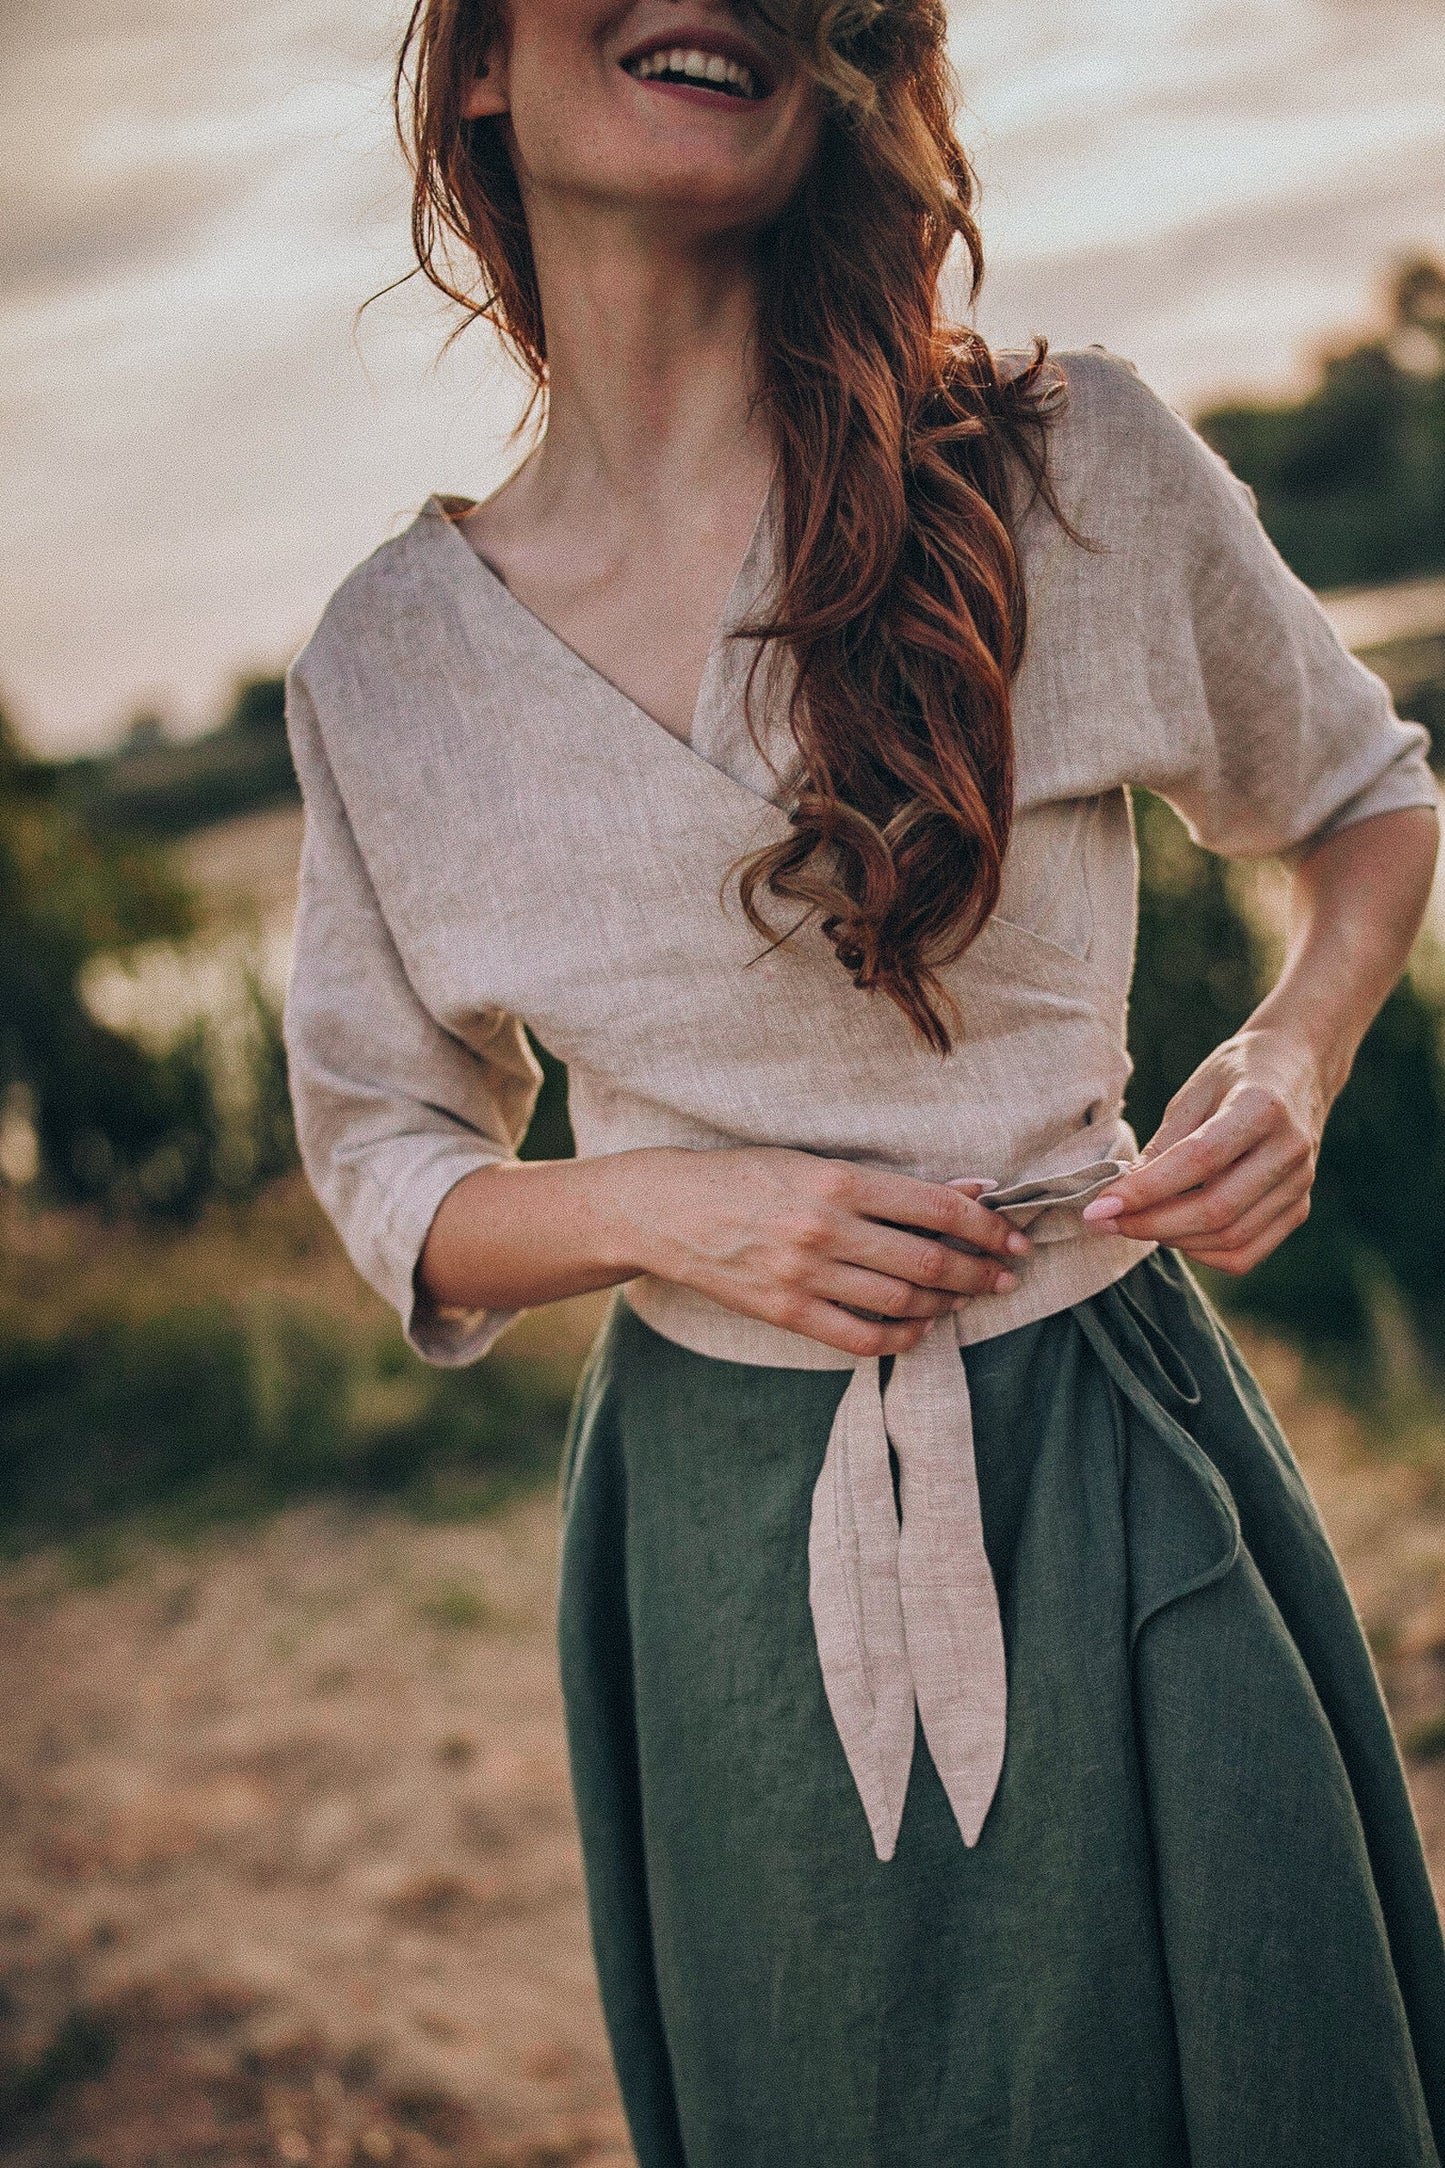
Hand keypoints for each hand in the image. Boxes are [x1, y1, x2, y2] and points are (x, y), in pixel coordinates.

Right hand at [621, 1147, 1031, 1358]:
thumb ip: (890, 1185)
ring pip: (901, 1304)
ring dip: (945, 1306)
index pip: (936, 1207)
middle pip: (928, 1262)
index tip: (1012, 1238)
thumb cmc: (746, 1175)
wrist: (667, 1209)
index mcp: (837, 1180)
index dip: (987, 1226)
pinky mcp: (786, 1312)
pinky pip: (860, 1339)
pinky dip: (900, 1339)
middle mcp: (825, 1228)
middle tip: (1005, 1276)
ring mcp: (804, 1275)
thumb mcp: (815, 1160)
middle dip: (978, 1272)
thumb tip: (968, 1190)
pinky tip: (916, 1330)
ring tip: (963, 1299)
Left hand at [1081, 1027, 1323, 1274]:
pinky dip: (1204, 1254)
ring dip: (1174, 1241)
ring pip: (1231, 1239)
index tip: (1099, 1206)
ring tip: (1136, 1223)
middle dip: (1151, 1224)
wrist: (1299, 1069)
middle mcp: (1290, 1149)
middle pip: (1217, 1210)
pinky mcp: (1299, 1208)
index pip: (1198, 1161)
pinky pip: (1247, 1253)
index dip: (1145, 1190)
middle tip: (1107, 1220)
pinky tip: (1176, 1234)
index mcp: (1262, 1106)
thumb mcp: (1193, 1092)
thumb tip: (1122, 1196)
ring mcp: (1300, 1183)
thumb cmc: (1236, 1074)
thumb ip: (1163, 1144)